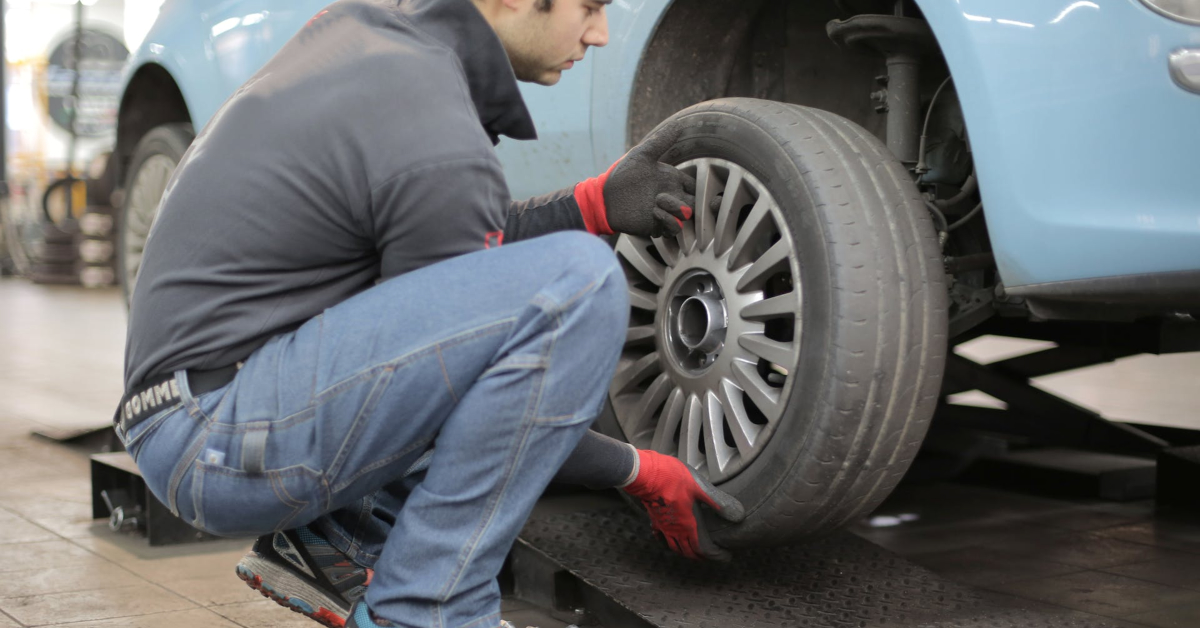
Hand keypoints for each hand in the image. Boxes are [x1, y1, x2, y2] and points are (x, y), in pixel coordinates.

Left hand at [574, 122, 696, 237]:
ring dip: (677, 209)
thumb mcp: (642, 155)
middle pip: (695, 203)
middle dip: (694, 202)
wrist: (604, 197)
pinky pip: (673, 228)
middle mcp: (672, 197)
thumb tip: (679, 124)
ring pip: (686, 216)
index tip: (688, 184)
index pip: (695, 186)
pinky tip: (655, 211)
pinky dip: (668, 220)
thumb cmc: (623, 175)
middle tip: (677, 195)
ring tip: (659, 200)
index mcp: (672, 180)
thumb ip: (661, 142)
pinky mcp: (657, 226)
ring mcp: (665, 212)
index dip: (697, 186)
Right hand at [622, 449, 744, 559]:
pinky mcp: (655, 519)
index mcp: (689, 525)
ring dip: (684, 552)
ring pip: (674, 546)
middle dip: (700, 557)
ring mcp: (664, 526)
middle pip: (688, 551)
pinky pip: (661, 537)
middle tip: (709, 557)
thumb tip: (738, 515)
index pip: (702, 549)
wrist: (647, 475)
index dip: (714, 556)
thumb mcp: (700, 488)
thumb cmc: (672, 479)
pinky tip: (668, 538)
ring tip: (691, 552)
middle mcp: (676, 530)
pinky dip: (667, 542)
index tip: (725, 557)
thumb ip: (718, 502)